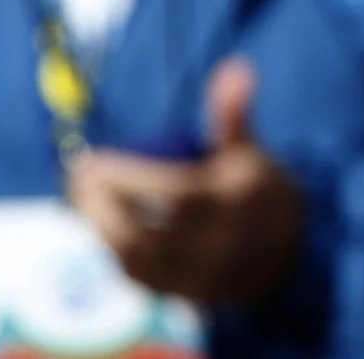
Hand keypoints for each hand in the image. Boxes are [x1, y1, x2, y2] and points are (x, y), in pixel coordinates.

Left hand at [66, 57, 303, 307]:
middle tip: (77, 177)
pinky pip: (137, 277)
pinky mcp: (185, 295)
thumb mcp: (249, 152)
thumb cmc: (256, 192)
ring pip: (134, 258)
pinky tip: (100, 226)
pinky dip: (112, 252)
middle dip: (98, 207)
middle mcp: (219, 242)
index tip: (94, 159)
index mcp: (236, 201)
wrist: (286, 254)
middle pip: (142, 233)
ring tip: (80, 198)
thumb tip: (235, 67)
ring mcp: (201, 274)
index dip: (126, 178)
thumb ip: (234, 114)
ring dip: (98, 228)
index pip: (171, 193)